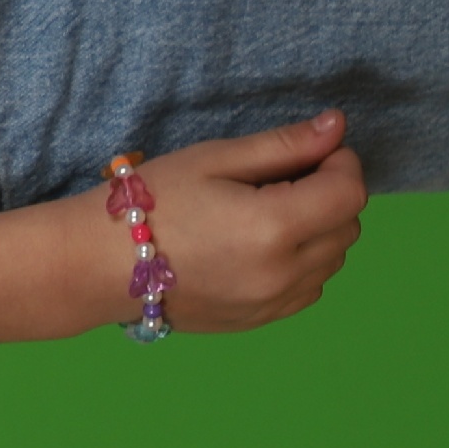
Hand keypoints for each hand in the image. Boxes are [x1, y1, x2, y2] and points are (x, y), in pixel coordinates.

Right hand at [103, 110, 367, 333]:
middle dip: (330, 194)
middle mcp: (284, 272)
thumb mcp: (214, 159)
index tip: (315, 150)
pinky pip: (310, 287)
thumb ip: (282, 145)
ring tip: (268, 212)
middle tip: (283, 177)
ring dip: (320, 230)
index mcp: (273, 226)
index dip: (342, 163)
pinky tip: (261, 246)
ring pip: (333, 260)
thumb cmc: (152, 200)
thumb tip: (337, 126)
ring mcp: (274, 303)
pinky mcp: (262, 320)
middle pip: (348, 226)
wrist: (99, 264)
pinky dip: (303, 262)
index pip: (349, 193)